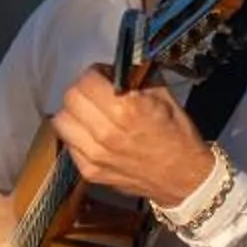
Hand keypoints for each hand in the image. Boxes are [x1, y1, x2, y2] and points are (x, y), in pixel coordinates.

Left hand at [53, 73, 216, 209]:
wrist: (185, 177)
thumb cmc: (177, 133)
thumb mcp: (162, 95)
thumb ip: (134, 78)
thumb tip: (114, 69)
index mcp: (125, 109)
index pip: (86, 80)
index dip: (95, 74)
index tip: (105, 77)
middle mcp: (105, 132)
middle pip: (71, 99)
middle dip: (82, 91)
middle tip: (96, 94)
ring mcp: (94, 155)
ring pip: (61, 122)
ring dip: (74, 114)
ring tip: (90, 115)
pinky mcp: (89, 172)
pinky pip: (69, 144)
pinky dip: (77, 136)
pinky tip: (93, 135)